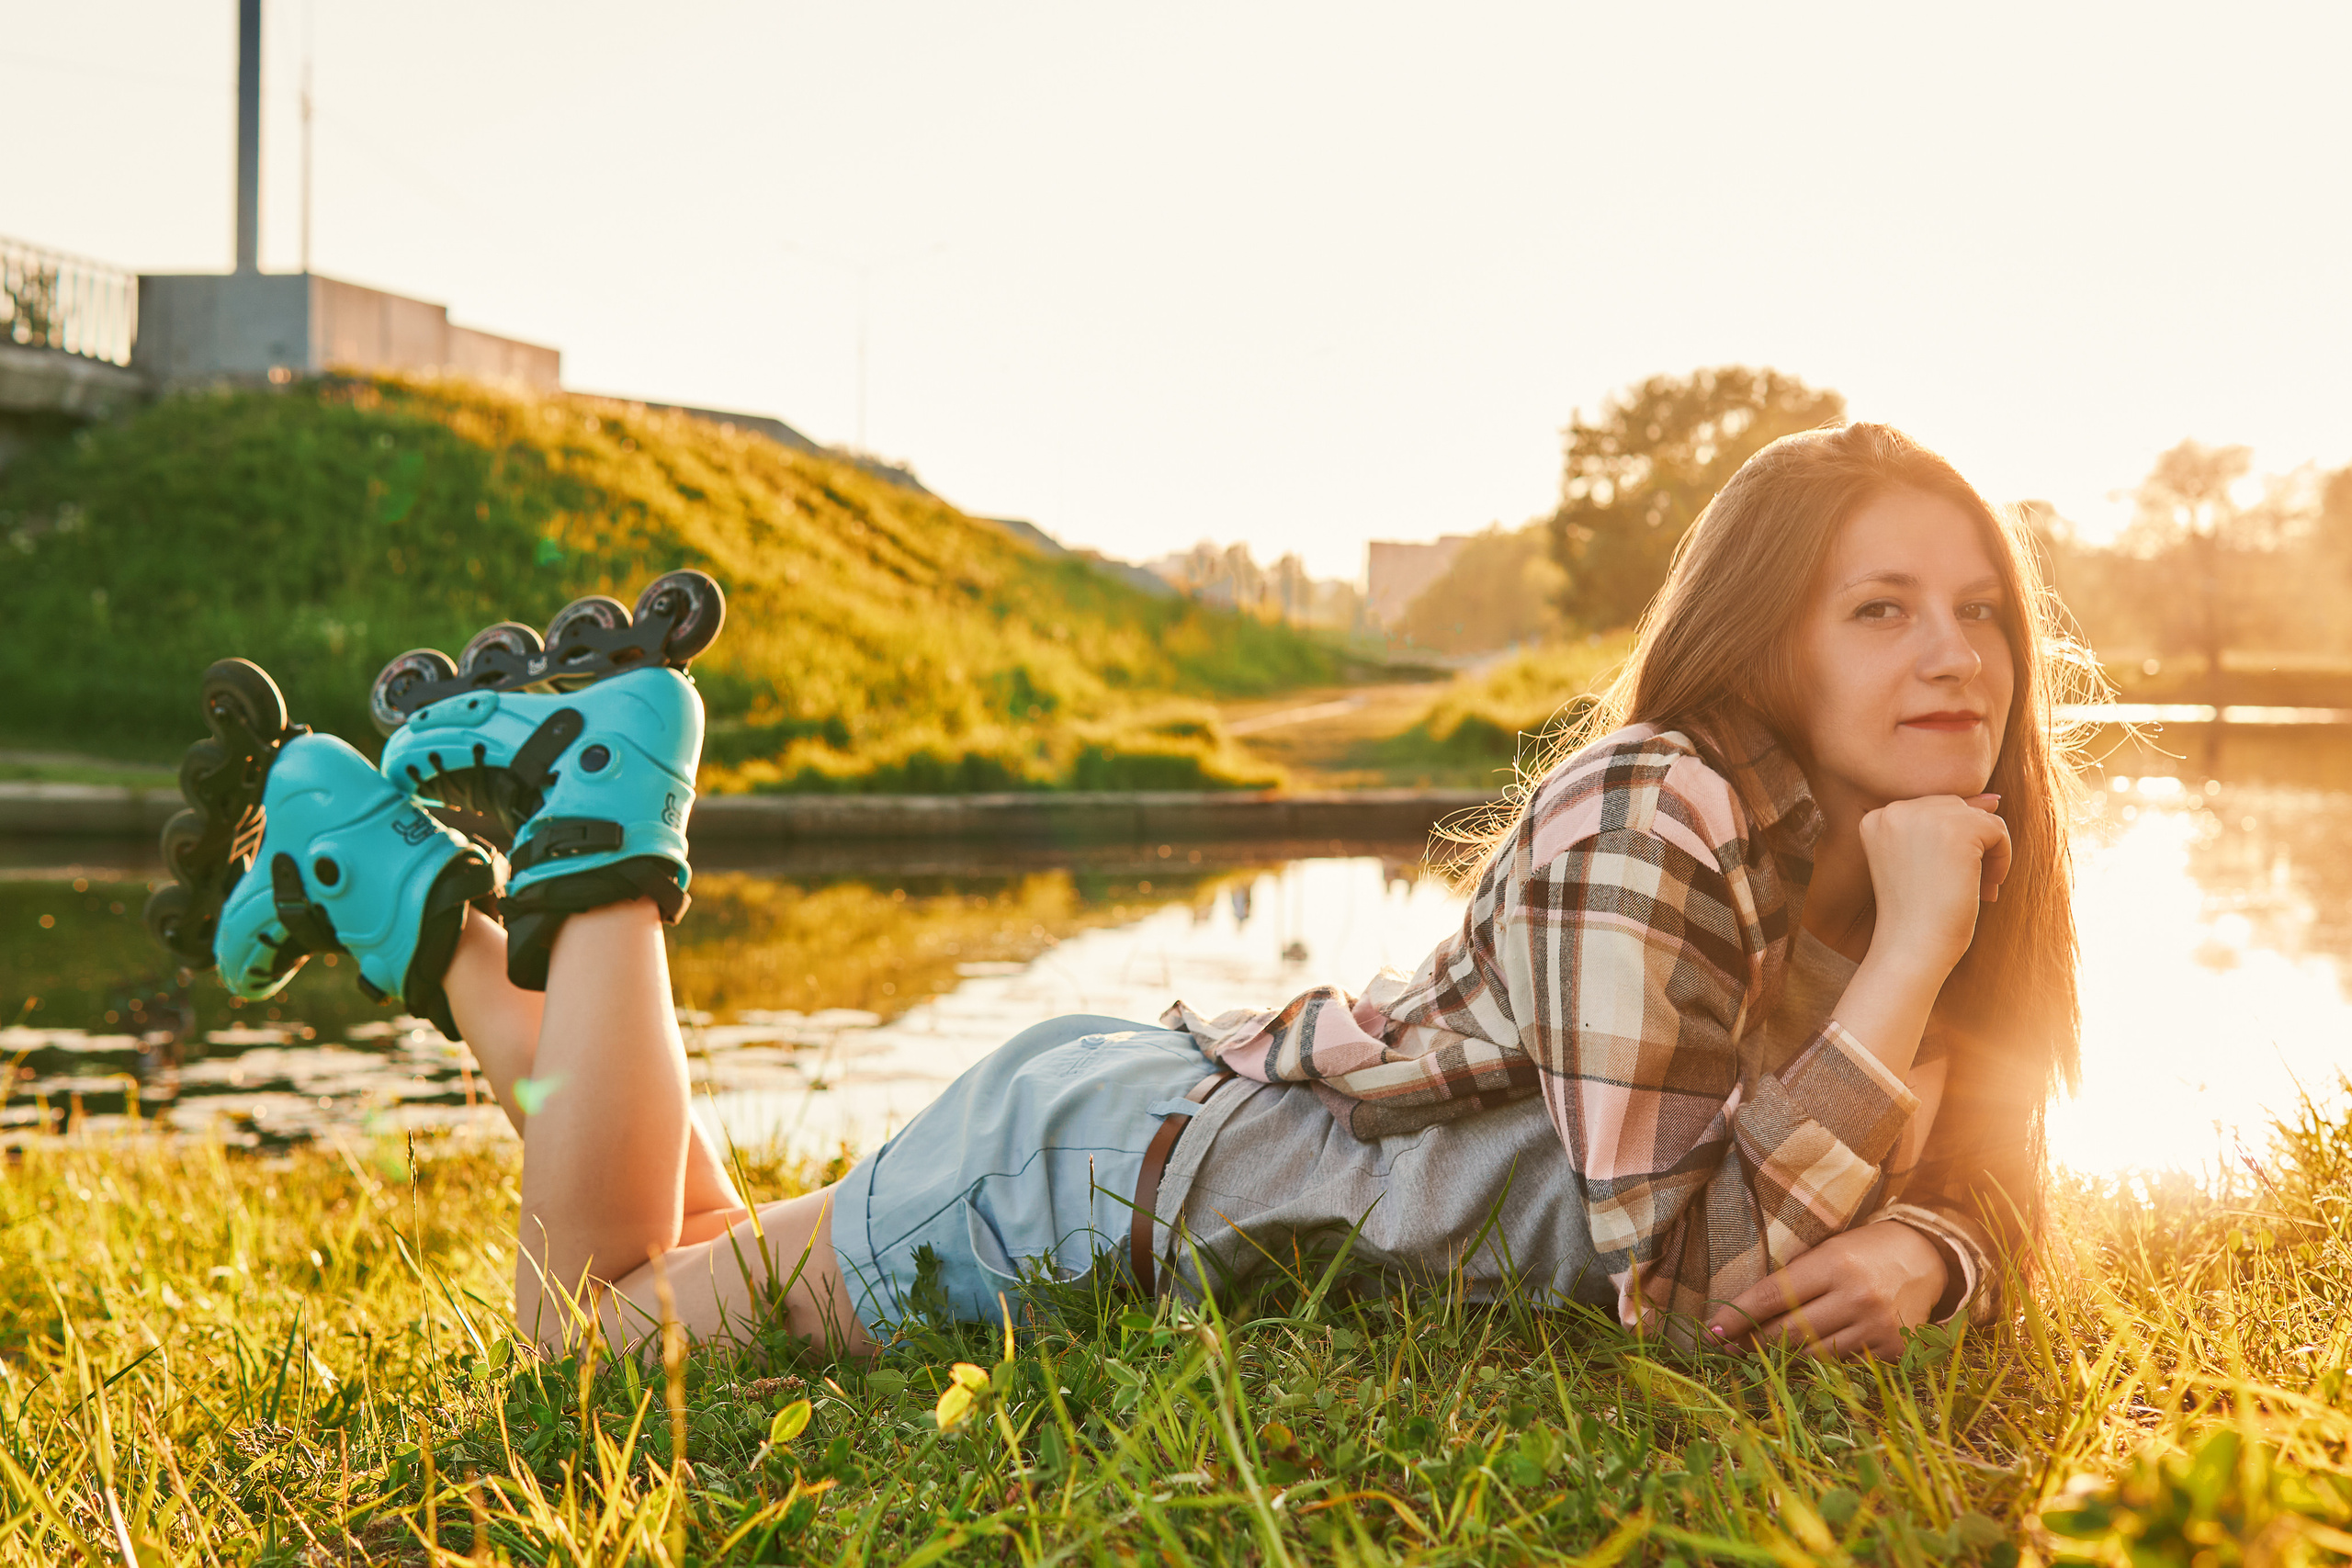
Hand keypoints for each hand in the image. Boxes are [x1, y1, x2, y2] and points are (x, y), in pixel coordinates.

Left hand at [1703, 1222, 1947, 1360]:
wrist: (1925, 1257)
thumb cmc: (1862, 1250)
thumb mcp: (1826, 1250)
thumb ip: (1793, 1279)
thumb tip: (1745, 1313)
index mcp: (1833, 1263)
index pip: (1772, 1295)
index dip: (1738, 1315)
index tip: (1712, 1329)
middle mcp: (1856, 1296)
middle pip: (1788, 1332)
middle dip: (1753, 1342)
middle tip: (1730, 1347)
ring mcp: (1877, 1326)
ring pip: (1813, 1354)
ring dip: (1782, 1357)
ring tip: (1761, 1354)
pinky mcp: (1894, 1350)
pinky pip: (1843, 1365)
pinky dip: (1820, 1362)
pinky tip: (1803, 1358)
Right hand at [1859, 793, 2011, 975]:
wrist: (1912, 947)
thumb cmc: (1917, 913)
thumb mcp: (1924, 862)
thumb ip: (1949, 825)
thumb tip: (1993, 798)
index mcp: (1876, 818)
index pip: (1931, 810)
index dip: (1948, 845)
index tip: (1944, 880)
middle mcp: (1895, 810)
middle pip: (1955, 808)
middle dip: (1970, 846)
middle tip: (1967, 886)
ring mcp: (1925, 815)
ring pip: (1979, 817)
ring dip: (1988, 852)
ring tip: (1981, 887)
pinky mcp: (1958, 828)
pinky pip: (1998, 829)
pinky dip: (2002, 859)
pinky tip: (1987, 887)